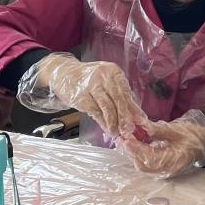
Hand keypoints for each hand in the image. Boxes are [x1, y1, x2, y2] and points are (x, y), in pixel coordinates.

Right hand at [21, 54, 147, 138]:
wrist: (63, 73)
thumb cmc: (88, 79)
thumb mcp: (105, 82)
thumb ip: (120, 95)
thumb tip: (135, 114)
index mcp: (113, 72)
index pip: (126, 92)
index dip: (134, 109)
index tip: (141, 121)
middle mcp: (103, 76)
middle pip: (118, 100)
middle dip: (125, 118)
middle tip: (130, 130)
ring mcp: (91, 85)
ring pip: (107, 108)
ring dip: (114, 123)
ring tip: (117, 133)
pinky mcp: (81, 96)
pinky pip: (95, 112)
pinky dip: (102, 122)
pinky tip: (107, 129)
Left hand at [120, 111, 204, 176]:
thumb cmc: (193, 136)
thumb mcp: (177, 130)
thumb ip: (159, 130)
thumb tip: (142, 127)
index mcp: (172, 161)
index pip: (149, 157)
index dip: (136, 148)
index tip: (126, 137)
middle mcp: (167, 170)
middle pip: (142, 165)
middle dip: (130, 152)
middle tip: (121, 138)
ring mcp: (164, 171)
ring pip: (142, 165)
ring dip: (133, 153)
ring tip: (126, 139)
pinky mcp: (162, 168)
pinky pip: (146, 163)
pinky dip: (139, 154)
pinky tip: (135, 143)